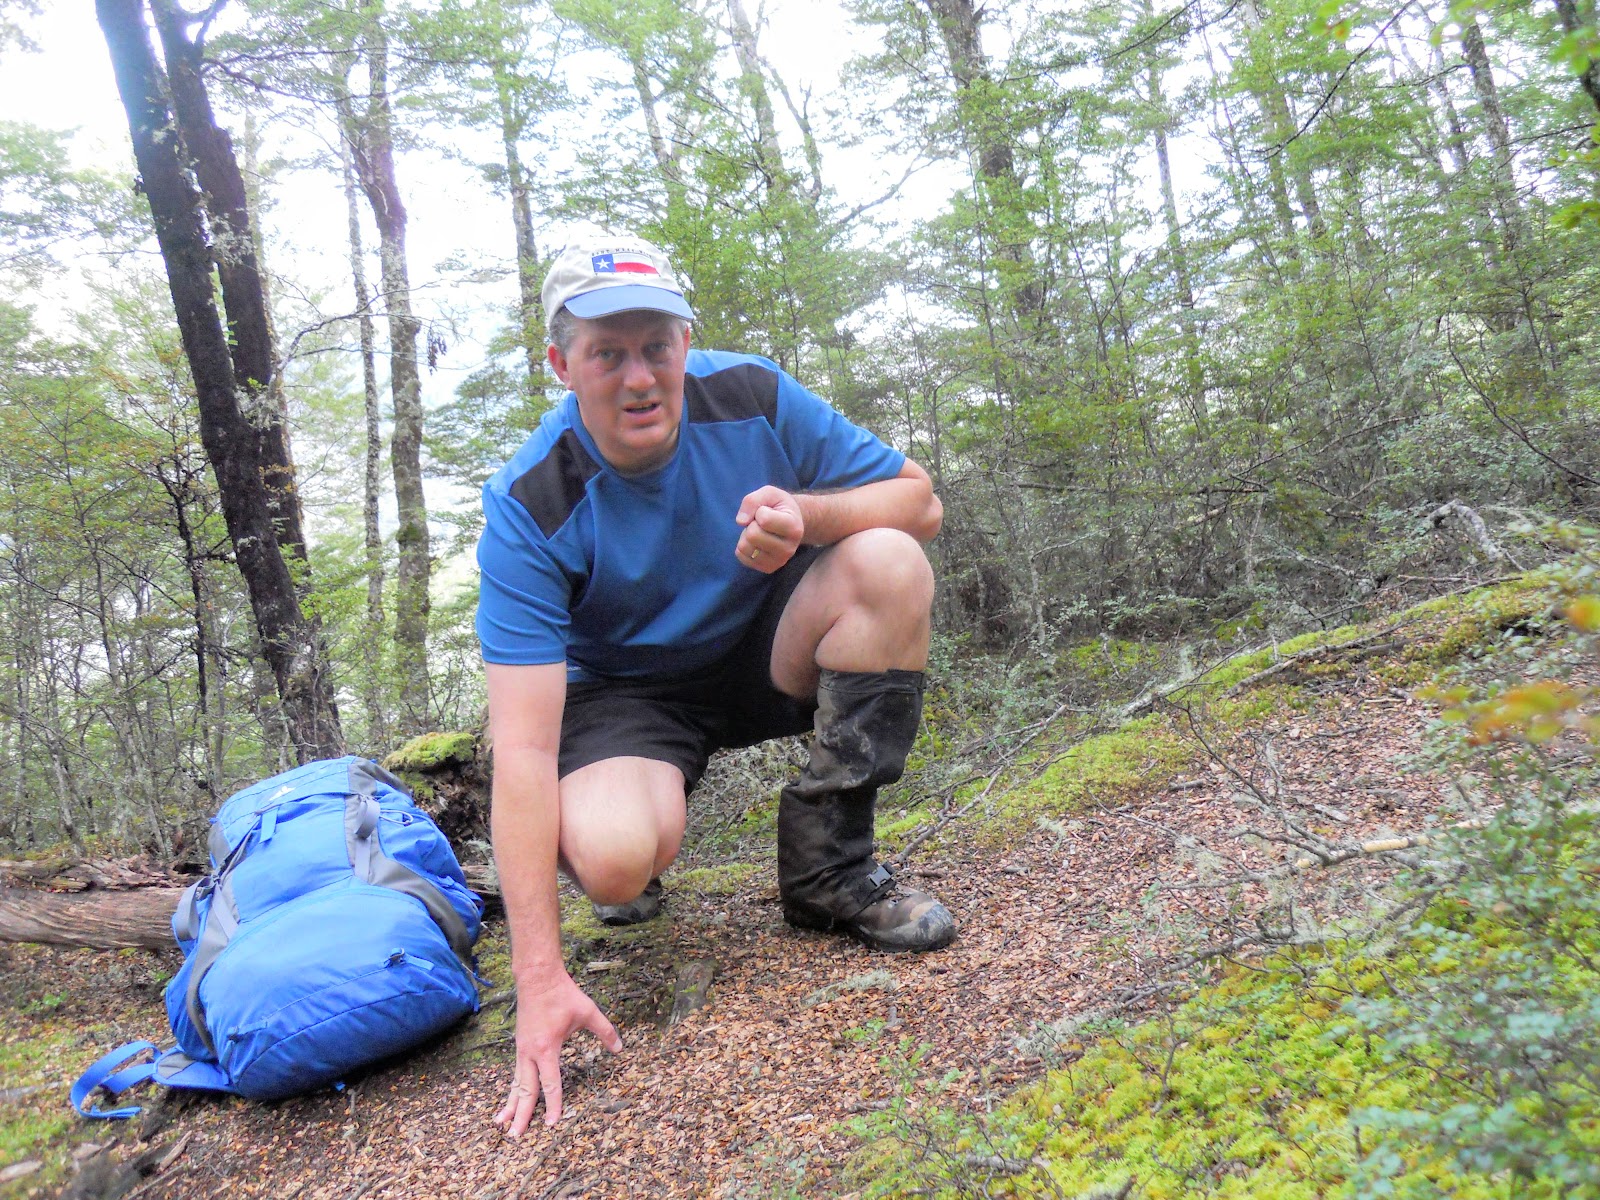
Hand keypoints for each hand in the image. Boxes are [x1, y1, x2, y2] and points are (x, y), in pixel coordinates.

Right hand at [494, 969, 621, 1134]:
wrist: (537, 977)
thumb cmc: (563, 994)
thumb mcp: (588, 1011)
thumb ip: (605, 1031)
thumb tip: (620, 1048)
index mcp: (547, 1048)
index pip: (551, 1083)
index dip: (554, 1105)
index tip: (553, 1123)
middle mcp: (530, 1053)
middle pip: (525, 1090)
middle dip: (521, 1115)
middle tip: (515, 1137)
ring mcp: (522, 1050)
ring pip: (515, 1084)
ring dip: (510, 1105)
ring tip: (501, 1125)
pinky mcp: (520, 1046)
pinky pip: (515, 1073)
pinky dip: (511, 1089)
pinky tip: (508, 1100)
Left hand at [735, 485, 803, 573]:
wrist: (792, 524)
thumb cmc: (779, 507)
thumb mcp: (769, 493)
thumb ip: (753, 501)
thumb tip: (740, 521)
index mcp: (794, 527)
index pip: (764, 519)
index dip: (760, 511)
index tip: (769, 511)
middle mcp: (789, 548)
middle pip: (752, 535)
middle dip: (751, 524)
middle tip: (761, 523)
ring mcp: (779, 561)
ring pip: (745, 547)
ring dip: (746, 535)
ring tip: (759, 531)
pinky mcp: (768, 568)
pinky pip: (741, 556)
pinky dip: (744, 546)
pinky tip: (757, 542)